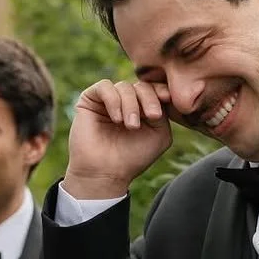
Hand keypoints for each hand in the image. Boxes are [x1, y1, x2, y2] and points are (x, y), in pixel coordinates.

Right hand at [63, 80, 172, 199]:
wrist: (106, 173)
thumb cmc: (133, 158)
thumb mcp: (160, 135)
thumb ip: (165, 113)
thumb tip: (163, 92)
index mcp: (142, 108)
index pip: (154, 90)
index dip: (161, 90)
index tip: (168, 98)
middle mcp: (126, 102)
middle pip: (141, 85)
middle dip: (149, 99)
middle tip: (152, 116)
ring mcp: (108, 100)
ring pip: (124, 86)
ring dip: (131, 105)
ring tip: (131, 126)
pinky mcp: (90, 100)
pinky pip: (104, 86)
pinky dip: (114, 100)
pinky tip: (117, 119)